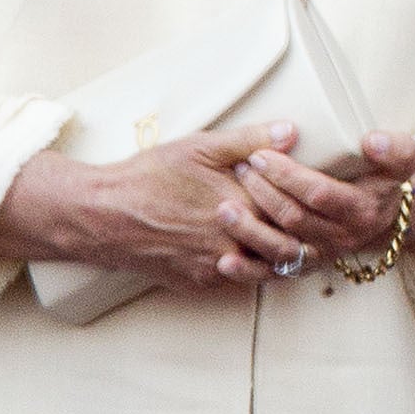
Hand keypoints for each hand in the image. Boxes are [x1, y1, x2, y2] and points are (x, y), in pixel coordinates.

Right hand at [0, 126, 285, 289]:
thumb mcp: (199, 148)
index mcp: (240, 204)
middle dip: (306, 232)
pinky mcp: (199, 282)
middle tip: (313, 218)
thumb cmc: (148, 177)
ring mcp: (216, 266)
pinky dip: (254, 267)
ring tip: (289, 234)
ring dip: (283, 253)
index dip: (310, 201)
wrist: (99, 216)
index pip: (297, 210)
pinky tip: (255, 248)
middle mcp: (232, 241)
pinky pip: (240, 281)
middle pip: (292, 245)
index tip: (315, 190)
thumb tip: (291, 132)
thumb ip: (249, 140)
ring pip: (271, 269)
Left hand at [228, 130, 414, 270]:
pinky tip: (224, 262)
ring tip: (224, 209)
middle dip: (262, 192)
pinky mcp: (305, 267)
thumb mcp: (401, 160)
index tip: (261, 155)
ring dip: (249, 230)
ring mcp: (322, 255)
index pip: (319, 193)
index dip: (288, 175)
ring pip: (280, 248)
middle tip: (241, 170)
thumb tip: (372, 141)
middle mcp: (342, 237)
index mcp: (361, 210)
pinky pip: (273, 275)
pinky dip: (247, 271)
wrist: (384, 215)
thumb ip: (395, 148)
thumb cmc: (383, 180)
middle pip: (294, 218)